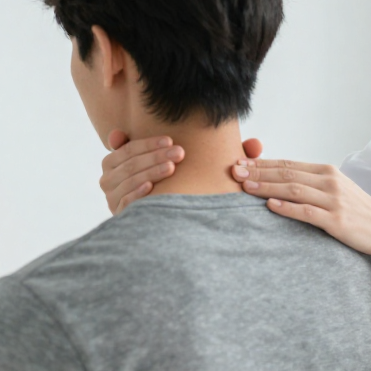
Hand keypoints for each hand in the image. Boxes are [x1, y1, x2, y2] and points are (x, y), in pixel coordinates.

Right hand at [100, 130, 263, 214]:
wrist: (180, 232)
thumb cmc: (192, 188)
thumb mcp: (206, 168)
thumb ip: (229, 154)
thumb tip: (257, 144)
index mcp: (126, 161)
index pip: (123, 146)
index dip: (141, 140)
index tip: (169, 138)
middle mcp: (114, 179)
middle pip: (124, 159)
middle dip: (151, 152)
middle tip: (179, 151)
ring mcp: (113, 198)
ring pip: (122, 178)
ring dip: (147, 168)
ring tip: (171, 166)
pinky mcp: (120, 216)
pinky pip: (121, 202)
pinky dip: (135, 193)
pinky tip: (151, 189)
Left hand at [232, 159, 370, 289]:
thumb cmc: (357, 212)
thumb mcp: (335, 190)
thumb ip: (311, 184)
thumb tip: (280, 180)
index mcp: (327, 171)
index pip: (288, 164)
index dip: (263, 163)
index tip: (240, 161)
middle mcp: (330, 182)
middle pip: (287, 173)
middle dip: (258, 171)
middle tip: (234, 171)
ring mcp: (333, 200)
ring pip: (293, 189)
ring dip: (267, 187)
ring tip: (246, 186)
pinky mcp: (336, 220)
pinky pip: (307, 212)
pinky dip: (287, 208)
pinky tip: (270, 206)